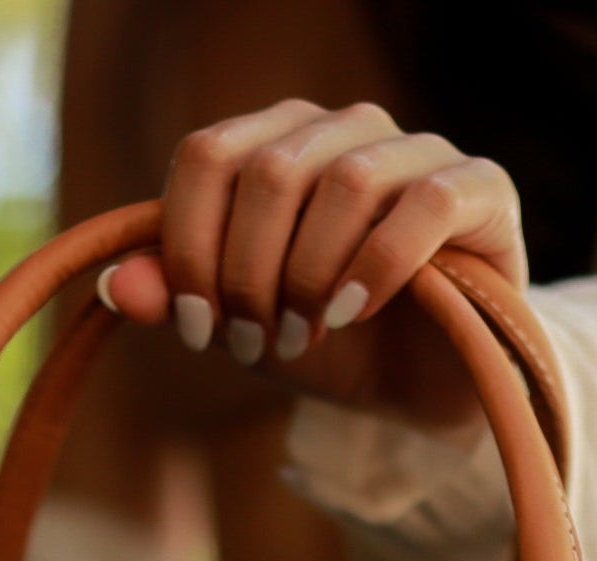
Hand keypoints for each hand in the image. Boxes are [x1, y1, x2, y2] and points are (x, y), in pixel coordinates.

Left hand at [96, 99, 527, 433]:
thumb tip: (114, 286)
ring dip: (308, 275)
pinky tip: (352, 315)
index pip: (208, 156)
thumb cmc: (334, 350)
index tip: (197, 327)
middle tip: (254, 343)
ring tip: (302, 338)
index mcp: (281, 145)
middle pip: (269, 171)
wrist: (426, 394)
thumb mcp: (244, 332)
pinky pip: (423, 203)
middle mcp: (347, 130)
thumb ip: (180, 301)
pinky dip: (376, 266)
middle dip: (248, 272)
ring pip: (343, 181)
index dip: (188, 245)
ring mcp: (419, 152)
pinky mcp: (481, 189)